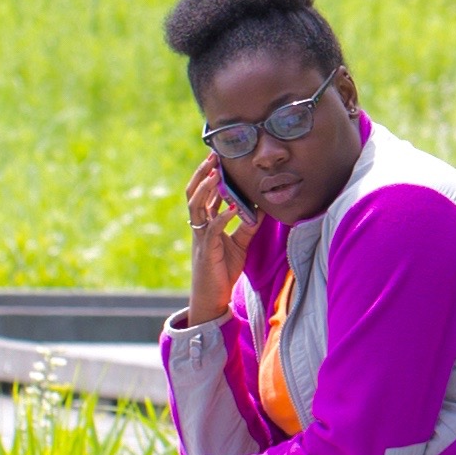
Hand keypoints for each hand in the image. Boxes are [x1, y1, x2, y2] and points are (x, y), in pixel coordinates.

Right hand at [176, 157, 255, 321]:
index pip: (203, 194)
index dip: (208, 176)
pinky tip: (234, 208)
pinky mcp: (207, 251)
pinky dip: (222, 217)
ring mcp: (200, 238)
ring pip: (196, 207)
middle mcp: (199, 227)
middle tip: (213, 156)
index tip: (217, 159)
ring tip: (216, 174)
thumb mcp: (240, 244)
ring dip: (206, 190)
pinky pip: (212, 230)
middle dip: (202, 174)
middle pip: (193, 194)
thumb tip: (262, 207)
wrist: (212, 298)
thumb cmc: (223, 271)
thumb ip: (248, 225)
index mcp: (205, 224)